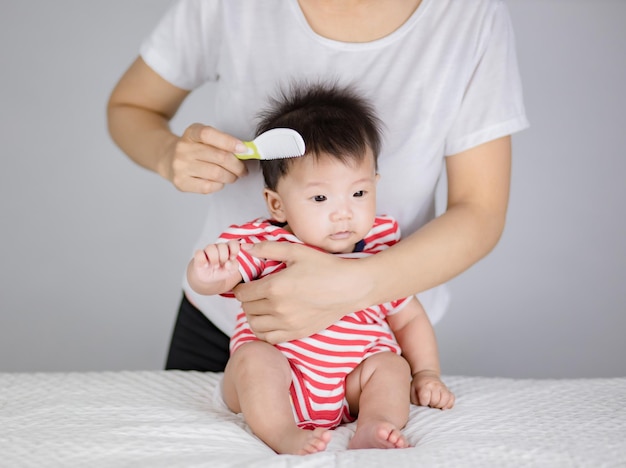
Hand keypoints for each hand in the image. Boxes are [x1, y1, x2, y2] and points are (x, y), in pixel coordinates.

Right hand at [164, 124, 247, 193]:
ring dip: (231, 177)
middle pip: (219, 157)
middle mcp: (183, 148)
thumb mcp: (205, 139)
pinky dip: (219, 185)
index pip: (209, 134)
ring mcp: (180, 166)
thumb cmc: (195, 149)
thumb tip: (246, 152)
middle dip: (237, 165)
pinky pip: (208, 186)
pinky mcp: (181, 182)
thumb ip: (223, 142)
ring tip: (233, 176)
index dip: (229, 142)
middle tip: (243, 170)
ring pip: (216, 173)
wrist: (169, 159)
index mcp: (191, 132)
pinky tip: (219, 182)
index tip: (244, 150)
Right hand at [190, 240, 241, 285]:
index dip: (234, 250)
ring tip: (215, 266)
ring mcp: (208, 250)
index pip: (233, 243)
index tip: (232, 258)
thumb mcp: (232, 270)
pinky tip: (206, 265)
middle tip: (222, 264)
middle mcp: (218, 247)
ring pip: (210, 248)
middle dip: (223, 257)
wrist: (210, 278)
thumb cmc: (222, 270)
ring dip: (214, 259)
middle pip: (222, 246)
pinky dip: (203, 260)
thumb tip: (228, 263)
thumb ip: (234, 266)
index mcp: (228, 248)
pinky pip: (199, 253)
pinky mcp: (199, 255)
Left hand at [232, 241, 368, 343]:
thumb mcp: (296, 251)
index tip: (247, 283)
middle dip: (247, 299)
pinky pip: (269, 338)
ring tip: (261, 306)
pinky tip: (269, 320)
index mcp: (275, 287)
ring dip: (253, 315)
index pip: (242, 293)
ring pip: (254, 325)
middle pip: (247, 308)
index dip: (241, 287)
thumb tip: (246, 249)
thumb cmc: (325, 267)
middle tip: (255, 292)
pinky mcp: (297, 333)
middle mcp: (278, 308)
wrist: (350, 288)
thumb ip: (268, 248)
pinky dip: (263, 330)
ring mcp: (287, 323)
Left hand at [410, 370, 454, 409]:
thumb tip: (422, 407)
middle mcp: (435, 385)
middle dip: (431, 404)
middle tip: (429, 403)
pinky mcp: (448, 390)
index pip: (425, 399)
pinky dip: (448, 404)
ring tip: (435, 404)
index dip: (423, 402)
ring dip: (440, 405)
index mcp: (424, 385)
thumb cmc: (418, 386)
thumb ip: (415, 400)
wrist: (426, 375)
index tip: (422, 401)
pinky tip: (443, 405)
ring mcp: (443, 387)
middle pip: (436, 401)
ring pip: (445, 400)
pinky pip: (452, 399)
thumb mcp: (412, 391)